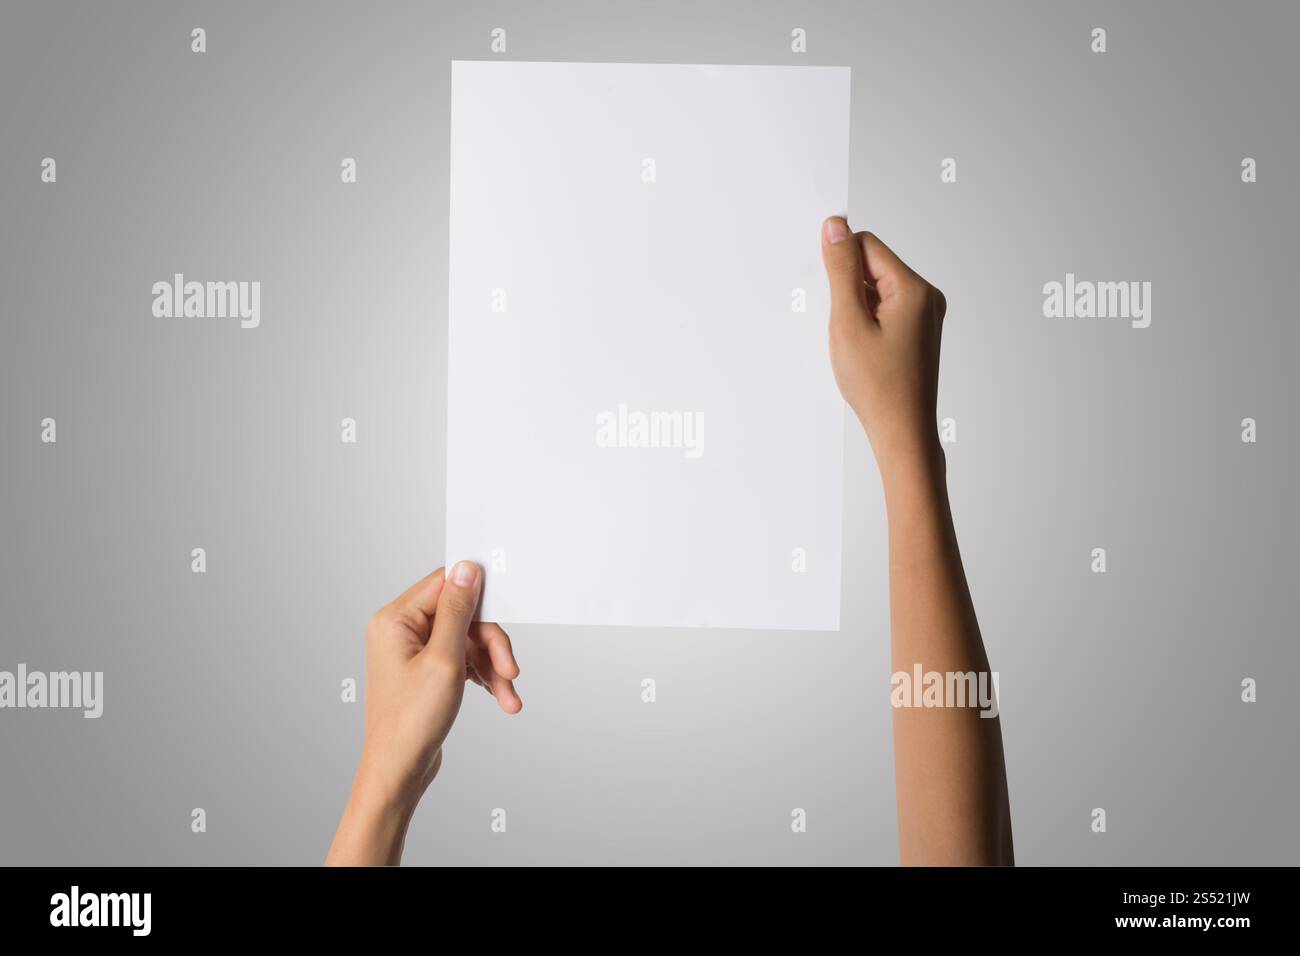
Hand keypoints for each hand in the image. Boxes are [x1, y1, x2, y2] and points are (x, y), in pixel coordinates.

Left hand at [326, 561, 520, 864]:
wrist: (399, 771)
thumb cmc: (411, 722)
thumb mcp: (444, 660)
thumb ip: (458, 611)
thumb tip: (467, 569)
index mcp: (395, 620)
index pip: (445, 585)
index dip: (479, 600)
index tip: (504, 613)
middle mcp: (400, 630)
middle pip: (461, 615)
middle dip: (490, 643)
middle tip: (510, 669)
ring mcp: (412, 651)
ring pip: (466, 640)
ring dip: (491, 665)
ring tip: (509, 693)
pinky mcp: (424, 670)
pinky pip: (461, 659)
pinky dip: (482, 676)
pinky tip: (500, 696)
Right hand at [821, 217, 946, 477]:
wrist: (902, 432)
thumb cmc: (877, 386)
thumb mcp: (849, 322)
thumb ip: (841, 271)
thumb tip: (836, 226)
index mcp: (915, 289)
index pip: (867, 245)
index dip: (840, 265)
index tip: (829, 297)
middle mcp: (927, 297)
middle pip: (873, 265)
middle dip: (848, 288)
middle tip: (843, 327)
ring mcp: (925, 315)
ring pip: (876, 289)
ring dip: (856, 308)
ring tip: (855, 344)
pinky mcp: (918, 332)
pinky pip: (885, 309)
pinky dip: (866, 322)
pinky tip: (862, 349)